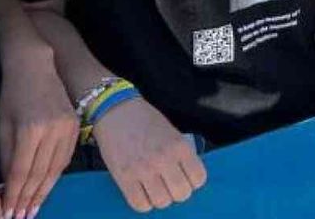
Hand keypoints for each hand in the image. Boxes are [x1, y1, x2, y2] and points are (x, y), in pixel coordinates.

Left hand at [0, 42, 77, 218]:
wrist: (37, 66)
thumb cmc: (13, 95)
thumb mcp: (3, 125)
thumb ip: (7, 156)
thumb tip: (8, 185)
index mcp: (30, 129)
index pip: (21, 172)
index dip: (14, 196)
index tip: (8, 213)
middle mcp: (52, 130)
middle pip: (41, 174)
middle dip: (30, 199)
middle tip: (22, 218)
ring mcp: (68, 128)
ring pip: (56, 169)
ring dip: (44, 192)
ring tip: (34, 209)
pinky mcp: (76, 126)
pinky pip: (66, 158)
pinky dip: (56, 175)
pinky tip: (47, 187)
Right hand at [93, 97, 207, 211]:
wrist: (116, 110)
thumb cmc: (146, 120)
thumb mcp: (172, 132)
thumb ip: (181, 154)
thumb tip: (188, 176)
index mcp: (180, 146)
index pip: (198, 178)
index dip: (193, 181)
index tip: (186, 177)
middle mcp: (164, 159)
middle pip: (182, 194)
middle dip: (178, 191)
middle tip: (170, 184)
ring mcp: (143, 169)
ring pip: (162, 202)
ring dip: (160, 198)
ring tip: (155, 188)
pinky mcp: (123, 177)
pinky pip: (140, 204)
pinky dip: (143, 203)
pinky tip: (142, 192)